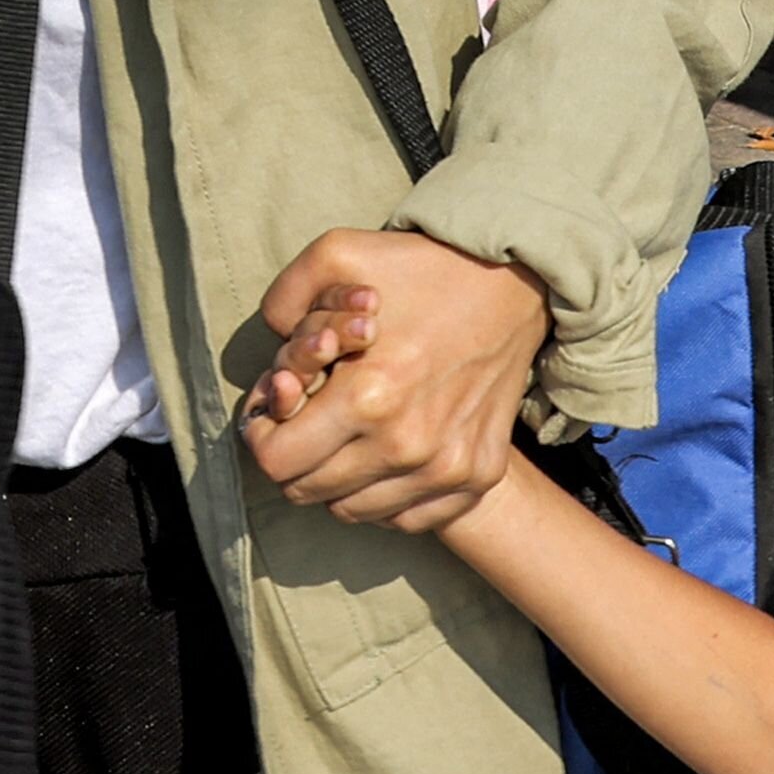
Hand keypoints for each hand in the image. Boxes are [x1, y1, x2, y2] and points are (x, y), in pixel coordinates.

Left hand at [242, 226, 551, 530]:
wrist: (512, 283)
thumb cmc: (418, 269)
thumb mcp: (334, 255)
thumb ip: (282, 303)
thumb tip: (272, 372)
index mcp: (366, 397)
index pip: (276, 462)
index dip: (261, 436)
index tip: (275, 412)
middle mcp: (407, 447)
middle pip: (308, 492)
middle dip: (295, 456)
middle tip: (309, 418)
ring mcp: (446, 468)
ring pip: (353, 511)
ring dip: (337, 479)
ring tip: (347, 432)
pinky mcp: (476, 477)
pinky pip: (406, 519)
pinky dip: (385, 496)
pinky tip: (384, 454)